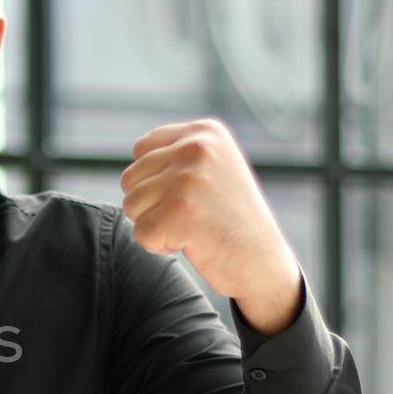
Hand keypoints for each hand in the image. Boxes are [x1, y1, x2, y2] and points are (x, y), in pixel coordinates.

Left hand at [119, 118, 300, 332]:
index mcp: (204, 132)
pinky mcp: (179, 212)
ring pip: (131, 205)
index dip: (153, 180)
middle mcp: (196, 148)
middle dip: (151, 204)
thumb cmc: (231, 219)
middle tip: (189, 215)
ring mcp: (187, 179)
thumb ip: (178, 153)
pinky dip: (159, 245)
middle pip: (130, 178)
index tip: (186, 195)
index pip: (141, 149)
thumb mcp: (214, 167)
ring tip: (191, 226)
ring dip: (154, 225)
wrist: (262, 261)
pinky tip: (191, 242)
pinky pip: (140, 233)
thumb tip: (137, 150)